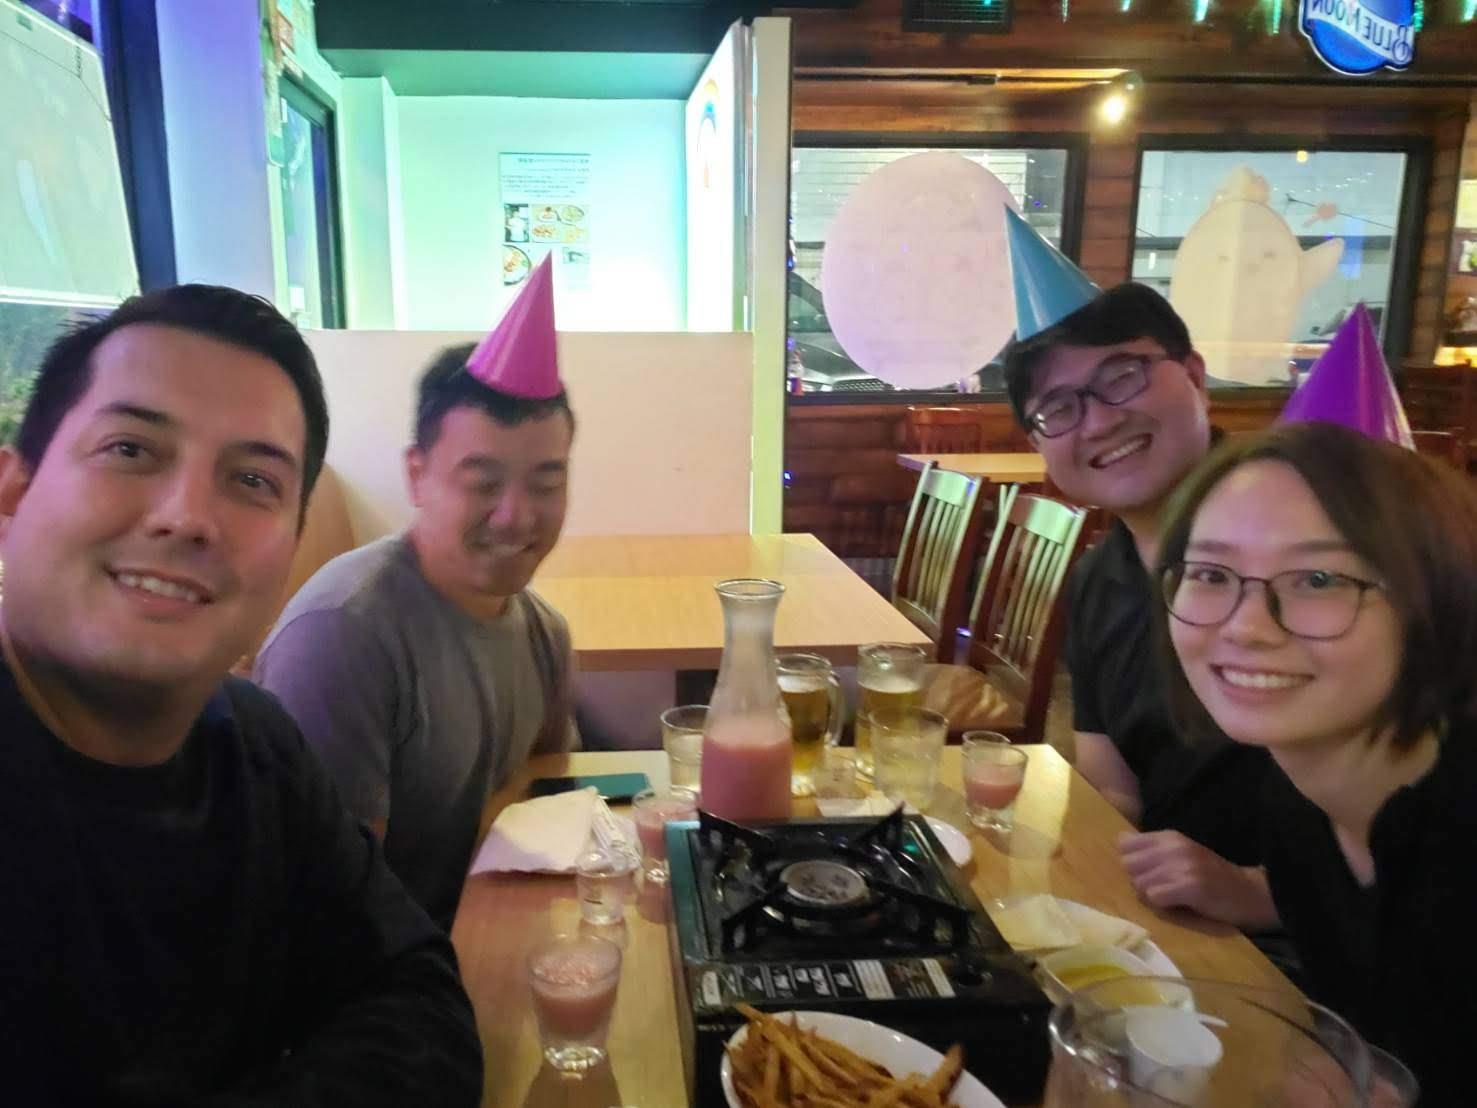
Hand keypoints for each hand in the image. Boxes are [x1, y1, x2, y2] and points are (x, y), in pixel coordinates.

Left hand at [1118, 830, 1279, 930]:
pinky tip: (1178, 904)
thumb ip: (1151, 849)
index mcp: (1169, 837)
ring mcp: (1182, 866)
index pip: (1125, 844)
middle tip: (1161, 887)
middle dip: (1139, 879)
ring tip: (1172, 896)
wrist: (1247, 892)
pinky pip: (1154, 897)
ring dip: (1151, 895)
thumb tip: (1119, 841)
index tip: (1145, 872)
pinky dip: (1162, 905)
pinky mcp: (1189, 886)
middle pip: (1128, 865)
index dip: (1131, 862)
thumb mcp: (1180, 854)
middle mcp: (1173, 847)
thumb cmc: (1209, 875)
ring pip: (1139, 883)